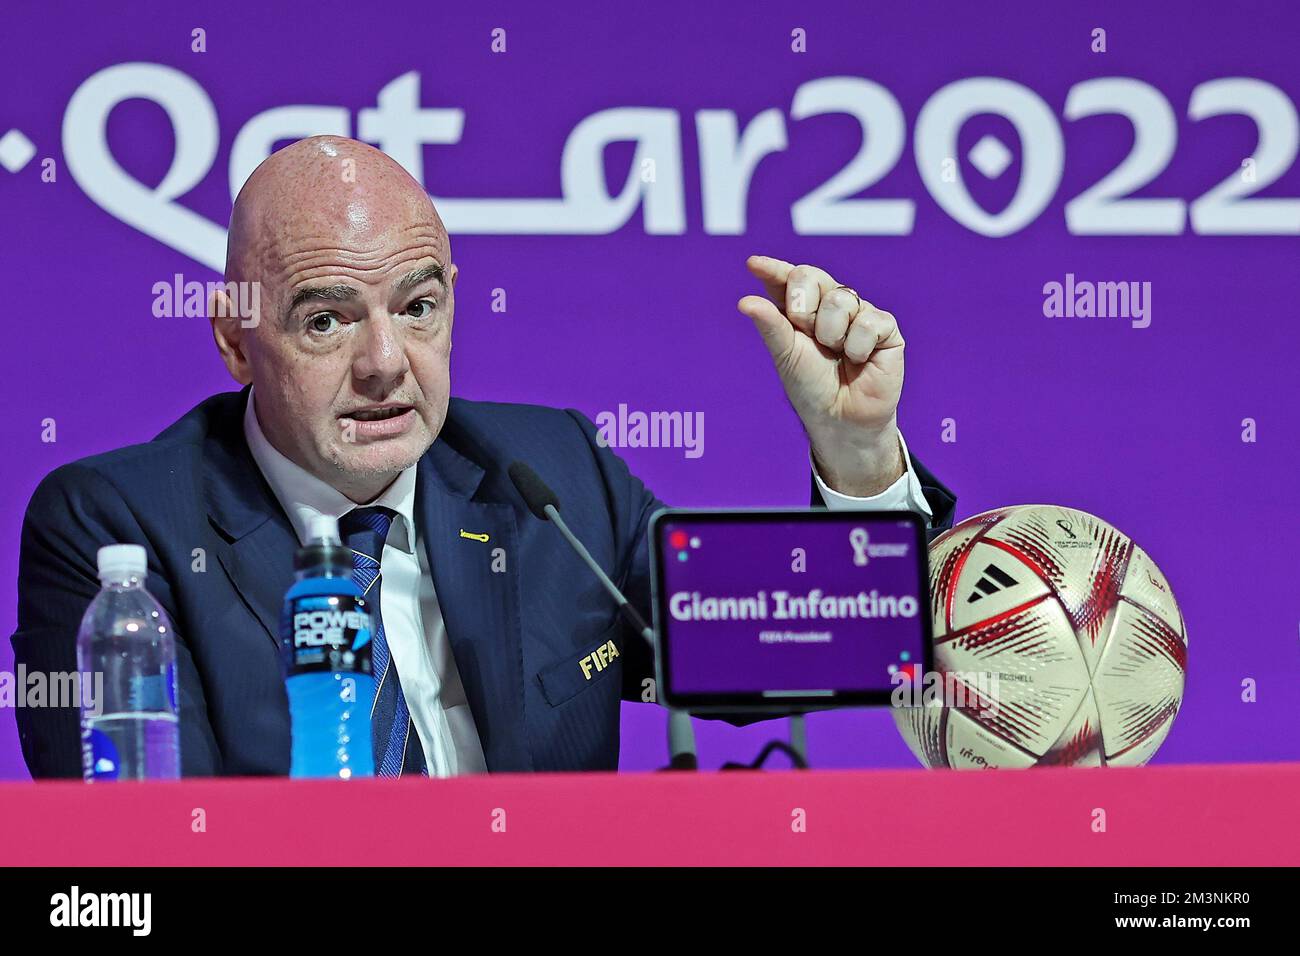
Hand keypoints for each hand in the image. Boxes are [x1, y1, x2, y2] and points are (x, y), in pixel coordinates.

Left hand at [738, 255, 905, 496]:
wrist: (840, 418)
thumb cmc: (810, 387)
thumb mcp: (785, 354)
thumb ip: (770, 325)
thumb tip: (745, 301)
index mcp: (801, 308)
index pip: (787, 278)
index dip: (773, 269)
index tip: (754, 265)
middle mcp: (829, 304)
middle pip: (811, 276)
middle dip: (802, 308)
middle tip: (808, 336)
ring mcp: (859, 312)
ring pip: (841, 299)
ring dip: (832, 333)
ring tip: (837, 355)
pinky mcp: (886, 327)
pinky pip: (869, 321)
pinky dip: (858, 347)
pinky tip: (860, 360)